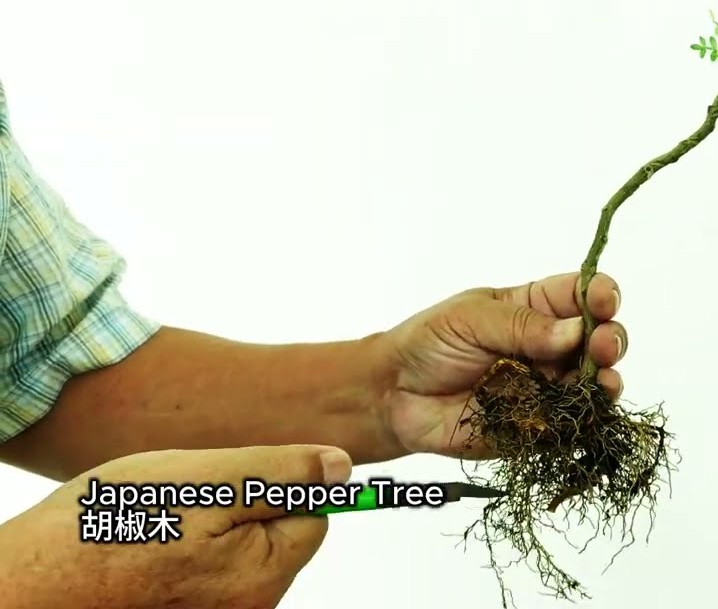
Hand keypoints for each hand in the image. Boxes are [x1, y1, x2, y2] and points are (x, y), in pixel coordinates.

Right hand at [0, 444, 351, 608]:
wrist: (24, 582)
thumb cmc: (106, 529)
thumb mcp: (205, 478)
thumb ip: (281, 472)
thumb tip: (342, 468)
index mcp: (262, 575)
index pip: (313, 514)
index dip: (279, 482)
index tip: (235, 474)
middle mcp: (247, 608)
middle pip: (276, 536)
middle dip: (242, 504)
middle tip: (185, 495)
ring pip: (237, 551)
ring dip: (209, 526)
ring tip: (159, 519)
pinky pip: (204, 572)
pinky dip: (183, 550)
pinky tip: (148, 541)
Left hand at [382, 272, 626, 457]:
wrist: (395, 398)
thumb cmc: (430, 344)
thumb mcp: (471, 318)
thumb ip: (521, 326)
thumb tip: (574, 330)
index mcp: (536, 308)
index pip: (581, 294)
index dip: (600, 295)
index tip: (604, 303)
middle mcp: (551, 346)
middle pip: (599, 338)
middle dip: (611, 339)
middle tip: (603, 346)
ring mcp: (549, 386)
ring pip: (595, 383)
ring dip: (608, 381)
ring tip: (604, 382)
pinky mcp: (540, 425)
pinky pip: (573, 425)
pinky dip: (587, 420)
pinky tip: (589, 414)